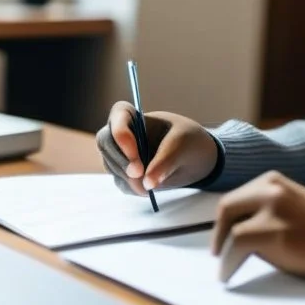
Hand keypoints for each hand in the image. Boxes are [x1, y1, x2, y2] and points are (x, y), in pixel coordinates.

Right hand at [96, 102, 217, 196]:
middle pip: (106, 142)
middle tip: (139, 175)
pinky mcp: (126, 174)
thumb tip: (147, 183)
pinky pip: (122, 183)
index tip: (134, 153)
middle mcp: (124, 134)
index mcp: (137, 117)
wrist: (197, 159)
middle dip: (120, 160)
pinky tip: (148, 189)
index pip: (119, 114)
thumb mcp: (182, 146)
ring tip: (150, 186)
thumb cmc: (189, 141)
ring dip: (128, 178)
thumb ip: (164, 162)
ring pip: (111, 165)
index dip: (120, 132)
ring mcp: (121, 154)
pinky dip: (133, 188)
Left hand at [211, 171, 304, 283]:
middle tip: (218, 252)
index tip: (223, 237)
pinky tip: (228, 274)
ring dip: (224, 251)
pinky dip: (228, 263)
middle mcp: (271, 188)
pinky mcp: (275, 233)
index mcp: (275, 180)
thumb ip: (269, 212)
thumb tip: (241, 234)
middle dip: (219, 232)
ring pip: (230, 229)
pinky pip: (236, 247)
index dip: (226, 221)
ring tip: (225, 268)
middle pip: (227, 208)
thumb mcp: (296, 207)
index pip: (237, 198)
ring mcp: (272, 209)